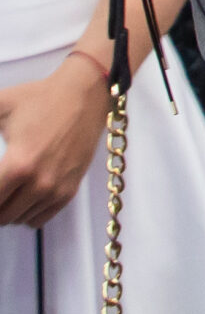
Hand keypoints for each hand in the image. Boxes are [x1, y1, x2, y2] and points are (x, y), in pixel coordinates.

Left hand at [0, 56, 113, 227]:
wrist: (85, 94)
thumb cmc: (41, 98)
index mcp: (19, 164)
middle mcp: (39, 182)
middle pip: (1, 215)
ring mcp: (57, 188)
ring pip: (18, 219)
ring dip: (5, 211)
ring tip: (2, 194)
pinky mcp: (70, 189)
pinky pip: (39, 218)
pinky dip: (25, 215)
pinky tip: (19, 199)